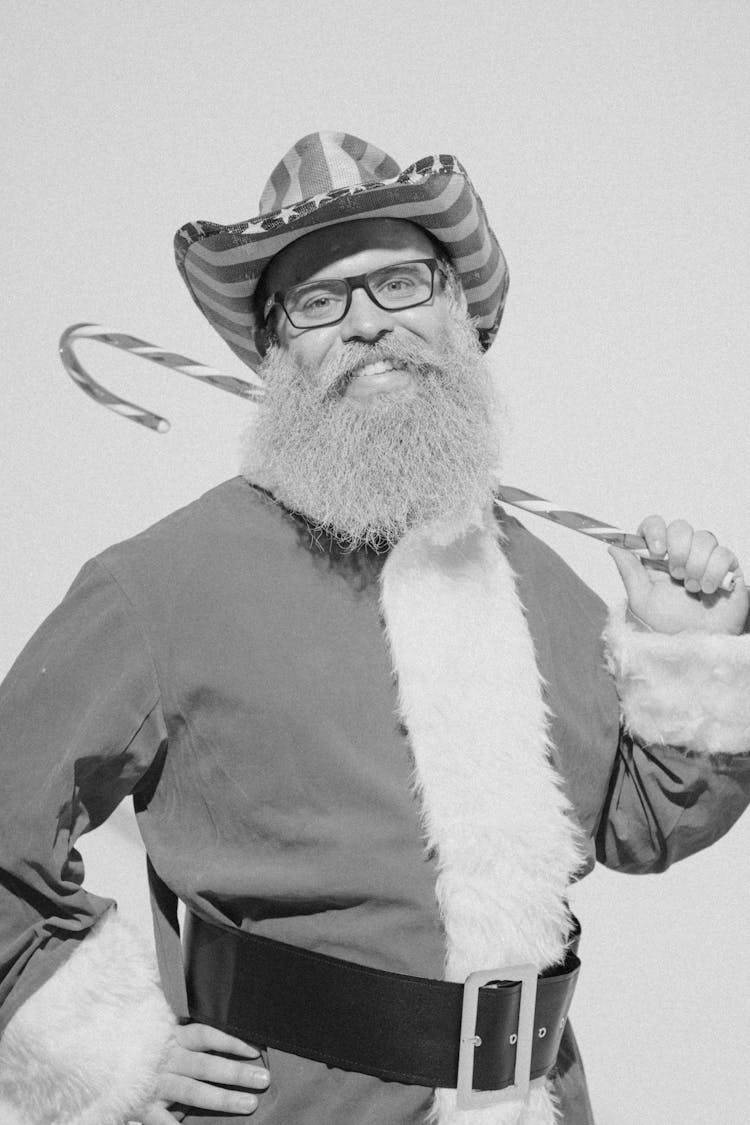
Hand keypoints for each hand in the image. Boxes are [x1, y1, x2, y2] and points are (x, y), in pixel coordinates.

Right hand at [139, 1023, 269, 1122]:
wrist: (96, 1054)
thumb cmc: (133, 1041)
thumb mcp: (156, 1027)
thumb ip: (182, 1030)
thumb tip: (209, 1027)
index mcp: (171, 1037)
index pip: (206, 1036)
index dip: (231, 1041)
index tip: (255, 1050)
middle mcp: (166, 1059)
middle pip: (206, 1065)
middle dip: (236, 1073)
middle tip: (264, 1079)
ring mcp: (154, 1084)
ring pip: (193, 1092)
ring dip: (223, 1099)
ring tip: (250, 1104)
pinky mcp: (142, 1107)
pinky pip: (164, 1122)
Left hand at [609, 516, 747, 634]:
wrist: (699, 643)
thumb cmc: (670, 625)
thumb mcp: (642, 600)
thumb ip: (629, 571)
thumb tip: (613, 545)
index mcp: (657, 558)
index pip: (654, 525)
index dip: (655, 531)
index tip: (656, 551)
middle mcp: (681, 553)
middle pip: (680, 527)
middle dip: (678, 551)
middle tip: (676, 576)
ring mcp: (705, 557)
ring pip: (703, 537)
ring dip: (695, 567)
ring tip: (692, 589)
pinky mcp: (727, 565)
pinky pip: (723, 553)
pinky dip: (713, 573)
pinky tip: (709, 590)